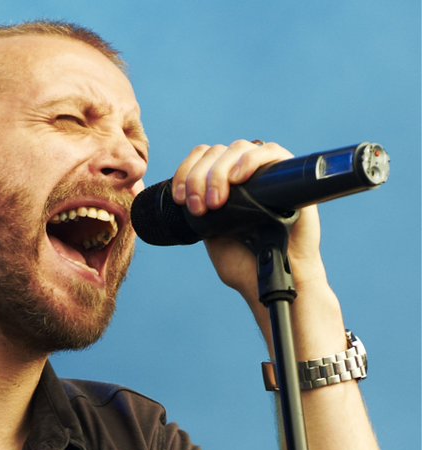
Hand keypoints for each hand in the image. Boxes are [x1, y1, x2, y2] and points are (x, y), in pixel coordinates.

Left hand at [168, 140, 327, 308]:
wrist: (275, 280)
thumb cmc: (246, 263)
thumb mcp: (211, 237)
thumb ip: (199, 216)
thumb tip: (184, 194)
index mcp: (223, 185)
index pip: (200, 158)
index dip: (185, 172)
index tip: (179, 199)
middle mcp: (244, 174)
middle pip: (215, 152)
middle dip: (198, 178)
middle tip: (199, 207)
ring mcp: (266, 173)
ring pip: (237, 148)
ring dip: (219, 172)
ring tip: (216, 202)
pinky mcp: (291, 176)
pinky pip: (272, 152)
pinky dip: (250, 160)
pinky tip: (238, 178)